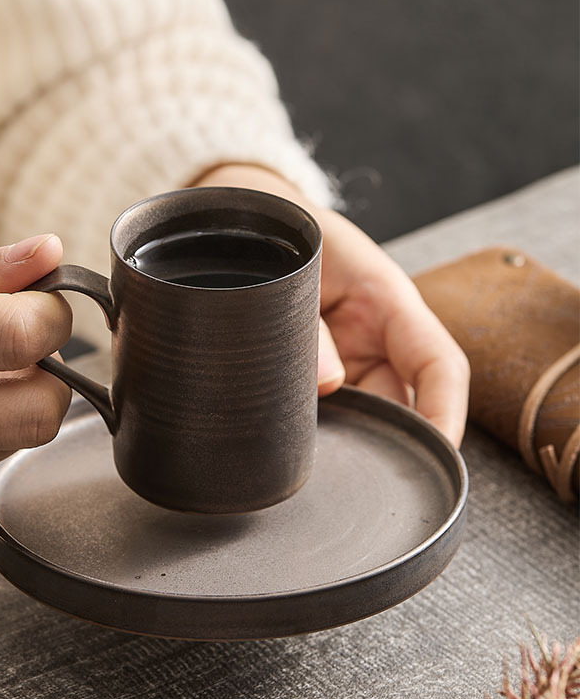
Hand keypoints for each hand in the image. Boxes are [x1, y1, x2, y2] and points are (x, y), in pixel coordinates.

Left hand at [195, 165, 469, 445]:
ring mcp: (351, 358)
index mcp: (388, 302)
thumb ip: (309, 326)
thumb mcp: (295, 270)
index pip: (439, 365)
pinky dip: (318, 429)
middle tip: (344, 468)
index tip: (437, 454)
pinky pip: (334, 409)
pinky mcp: (324, 373)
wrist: (252, 230)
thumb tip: (327, 384)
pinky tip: (289, 438)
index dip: (445, 412)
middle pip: (402, 404)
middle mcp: (378, 338)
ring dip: (344, 437)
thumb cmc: (284, 237)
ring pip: (366, 414)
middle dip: (382, 441)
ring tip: (304, 448)